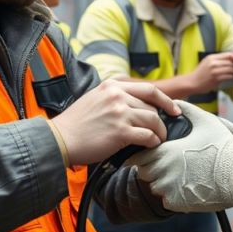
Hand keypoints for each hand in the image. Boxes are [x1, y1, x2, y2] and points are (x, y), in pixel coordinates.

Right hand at [53, 80, 180, 165]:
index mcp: (112, 86)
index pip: (148, 88)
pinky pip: (148, 135)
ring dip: (159, 132)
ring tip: (158, 139)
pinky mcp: (121, 132)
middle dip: (163, 117)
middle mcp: (117, 95)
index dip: (165, 99)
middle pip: (152, 105)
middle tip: (167, 127)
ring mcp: (120, 113)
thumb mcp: (95, 98)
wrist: (60, 139)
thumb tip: (137, 106)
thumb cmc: (76, 124)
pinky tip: (151, 145)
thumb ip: (115, 97)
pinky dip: (153, 142)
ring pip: (153, 120)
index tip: (173, 108)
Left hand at [131, 101, 232, 212]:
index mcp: (166, 152)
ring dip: (161, 182)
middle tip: (166, 164)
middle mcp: (163, 171)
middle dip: (151, 168)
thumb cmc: (222, 146)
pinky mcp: (178, 203)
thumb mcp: (205, 121)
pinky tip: (185, 188)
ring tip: (177, 176)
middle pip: (144, 172)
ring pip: (154, 187)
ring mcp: (169, 189)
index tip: (152, 152)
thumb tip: (176, 103)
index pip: (139, 156)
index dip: (144, 154)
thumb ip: (187, 110)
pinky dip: (172, 196)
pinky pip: (166, 200)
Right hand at [189, 52, 232, 92]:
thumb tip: (231, 59)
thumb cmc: (201, 73)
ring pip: (231, 69)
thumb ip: (218, 61)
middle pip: (231, 61)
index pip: (228, 54)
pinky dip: (232, 76)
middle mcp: (213, 62)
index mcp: (212, 57)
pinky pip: (228, 76)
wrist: (192, 82)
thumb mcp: (208, 63)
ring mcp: (214, 70)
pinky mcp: (216, 78)